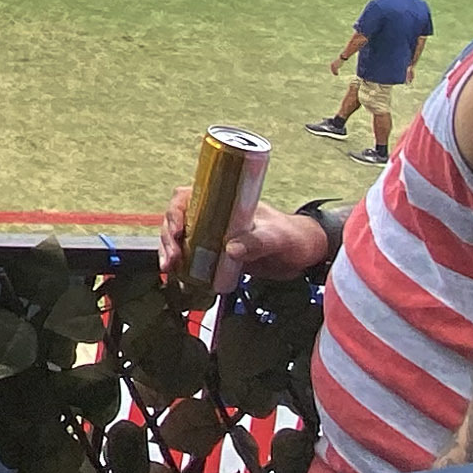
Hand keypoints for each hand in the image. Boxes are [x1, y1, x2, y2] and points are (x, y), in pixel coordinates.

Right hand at [157, 193, 332, 283]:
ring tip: (170, 268)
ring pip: (179, 239)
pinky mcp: (215, 256)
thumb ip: (257, 242)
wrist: (303, 256)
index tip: (178, 229)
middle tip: (174, 257)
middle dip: (169, 237)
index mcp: (226, 203)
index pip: (189, 196)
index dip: (176, 210)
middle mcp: (214, 216)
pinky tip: (176, 276)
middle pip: (177, 219)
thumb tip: (231, 249)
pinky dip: (179, 266)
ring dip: (169, 252)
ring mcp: (213, 236)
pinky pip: (189, 258)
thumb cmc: (293, 237)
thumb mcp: (277, 238)